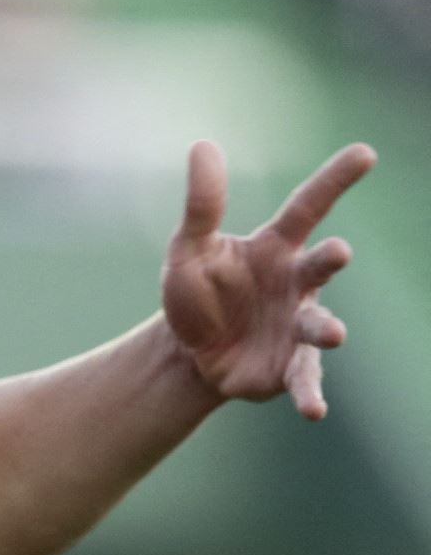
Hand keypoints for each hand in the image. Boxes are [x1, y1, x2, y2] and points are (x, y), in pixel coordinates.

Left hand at [161, 140, 371, 419]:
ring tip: (333, 334)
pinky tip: (314, 410)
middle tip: (338, 252)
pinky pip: (305, 379)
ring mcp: (297, 325)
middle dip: (331, 260)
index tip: (365, 153)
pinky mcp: (290, 366)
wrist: (188, 352)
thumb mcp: (188, 248)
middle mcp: (296, 283)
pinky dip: (312, 393)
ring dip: (327, 328)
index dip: (334, 181)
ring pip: (321, 324)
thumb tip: (203, 144)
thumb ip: (202, 204)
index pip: (307, 207)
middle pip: (321, 266)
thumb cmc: (197, 292)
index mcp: (274, 248)